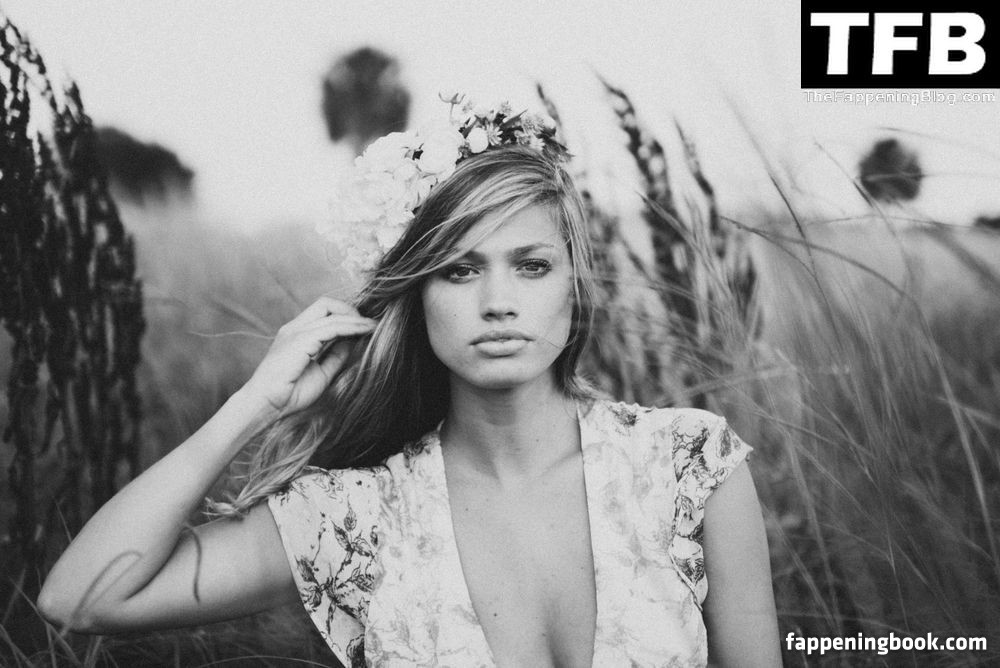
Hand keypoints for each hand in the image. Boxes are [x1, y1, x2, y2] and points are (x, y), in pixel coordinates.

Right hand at [241, 296, 374, 417]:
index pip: (322, 310)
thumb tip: (354, 341)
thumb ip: (336, 355)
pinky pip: (331, 327)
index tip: (363, 326)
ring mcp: (296, 332)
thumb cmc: (289, 394)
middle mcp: (295, 328)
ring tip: (373, 327)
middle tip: (369, 324)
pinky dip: (351, 327)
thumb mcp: (322, 371)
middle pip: (326, 304)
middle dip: (351, 310)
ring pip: (332, 313)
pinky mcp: (300, 340)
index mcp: (296, 334)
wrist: (266, 405)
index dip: (344, 314)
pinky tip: (365, 331)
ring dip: (356, 319)